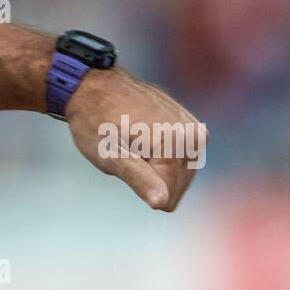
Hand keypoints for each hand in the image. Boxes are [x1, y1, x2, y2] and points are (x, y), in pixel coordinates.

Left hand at [65, 70, 204, 211]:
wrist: (95, 87)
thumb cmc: (96, 123)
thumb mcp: (111, 156)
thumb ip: (140, 180)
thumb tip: (161, 202)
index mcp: (177, 146)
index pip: (167, 198)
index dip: (141, 189)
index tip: (125, 165)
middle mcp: (194, 137)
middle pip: (177, 187)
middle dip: (150, 178)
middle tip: (128, 155)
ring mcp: (195, 129)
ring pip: (180, 174)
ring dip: (155, 168)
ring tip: (134, 147)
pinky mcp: (191, 125)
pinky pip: (180, 158)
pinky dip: (161, 156)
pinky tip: (144, 142)